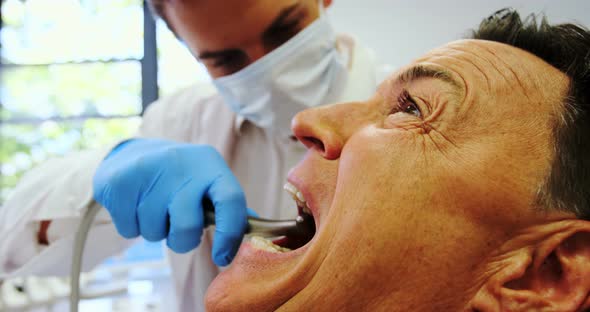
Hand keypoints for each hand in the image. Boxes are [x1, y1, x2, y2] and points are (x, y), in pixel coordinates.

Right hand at [93, 139, 247, 265]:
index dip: (231, 234)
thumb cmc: (179, 178)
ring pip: (154, 232)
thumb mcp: (207, 181)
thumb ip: (228, 204)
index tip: (222, 257)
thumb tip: (256, 225)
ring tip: (153, 208)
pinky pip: (129, 230)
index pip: (231, 200)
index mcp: (211, 165)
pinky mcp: (120, 182)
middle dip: (182, 241)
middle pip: (188, 227)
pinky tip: (134, 205)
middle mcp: (183, 164)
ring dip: (154, 231)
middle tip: (176, 229)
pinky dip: (131, 227)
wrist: (130, 155)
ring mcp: (150, 170)